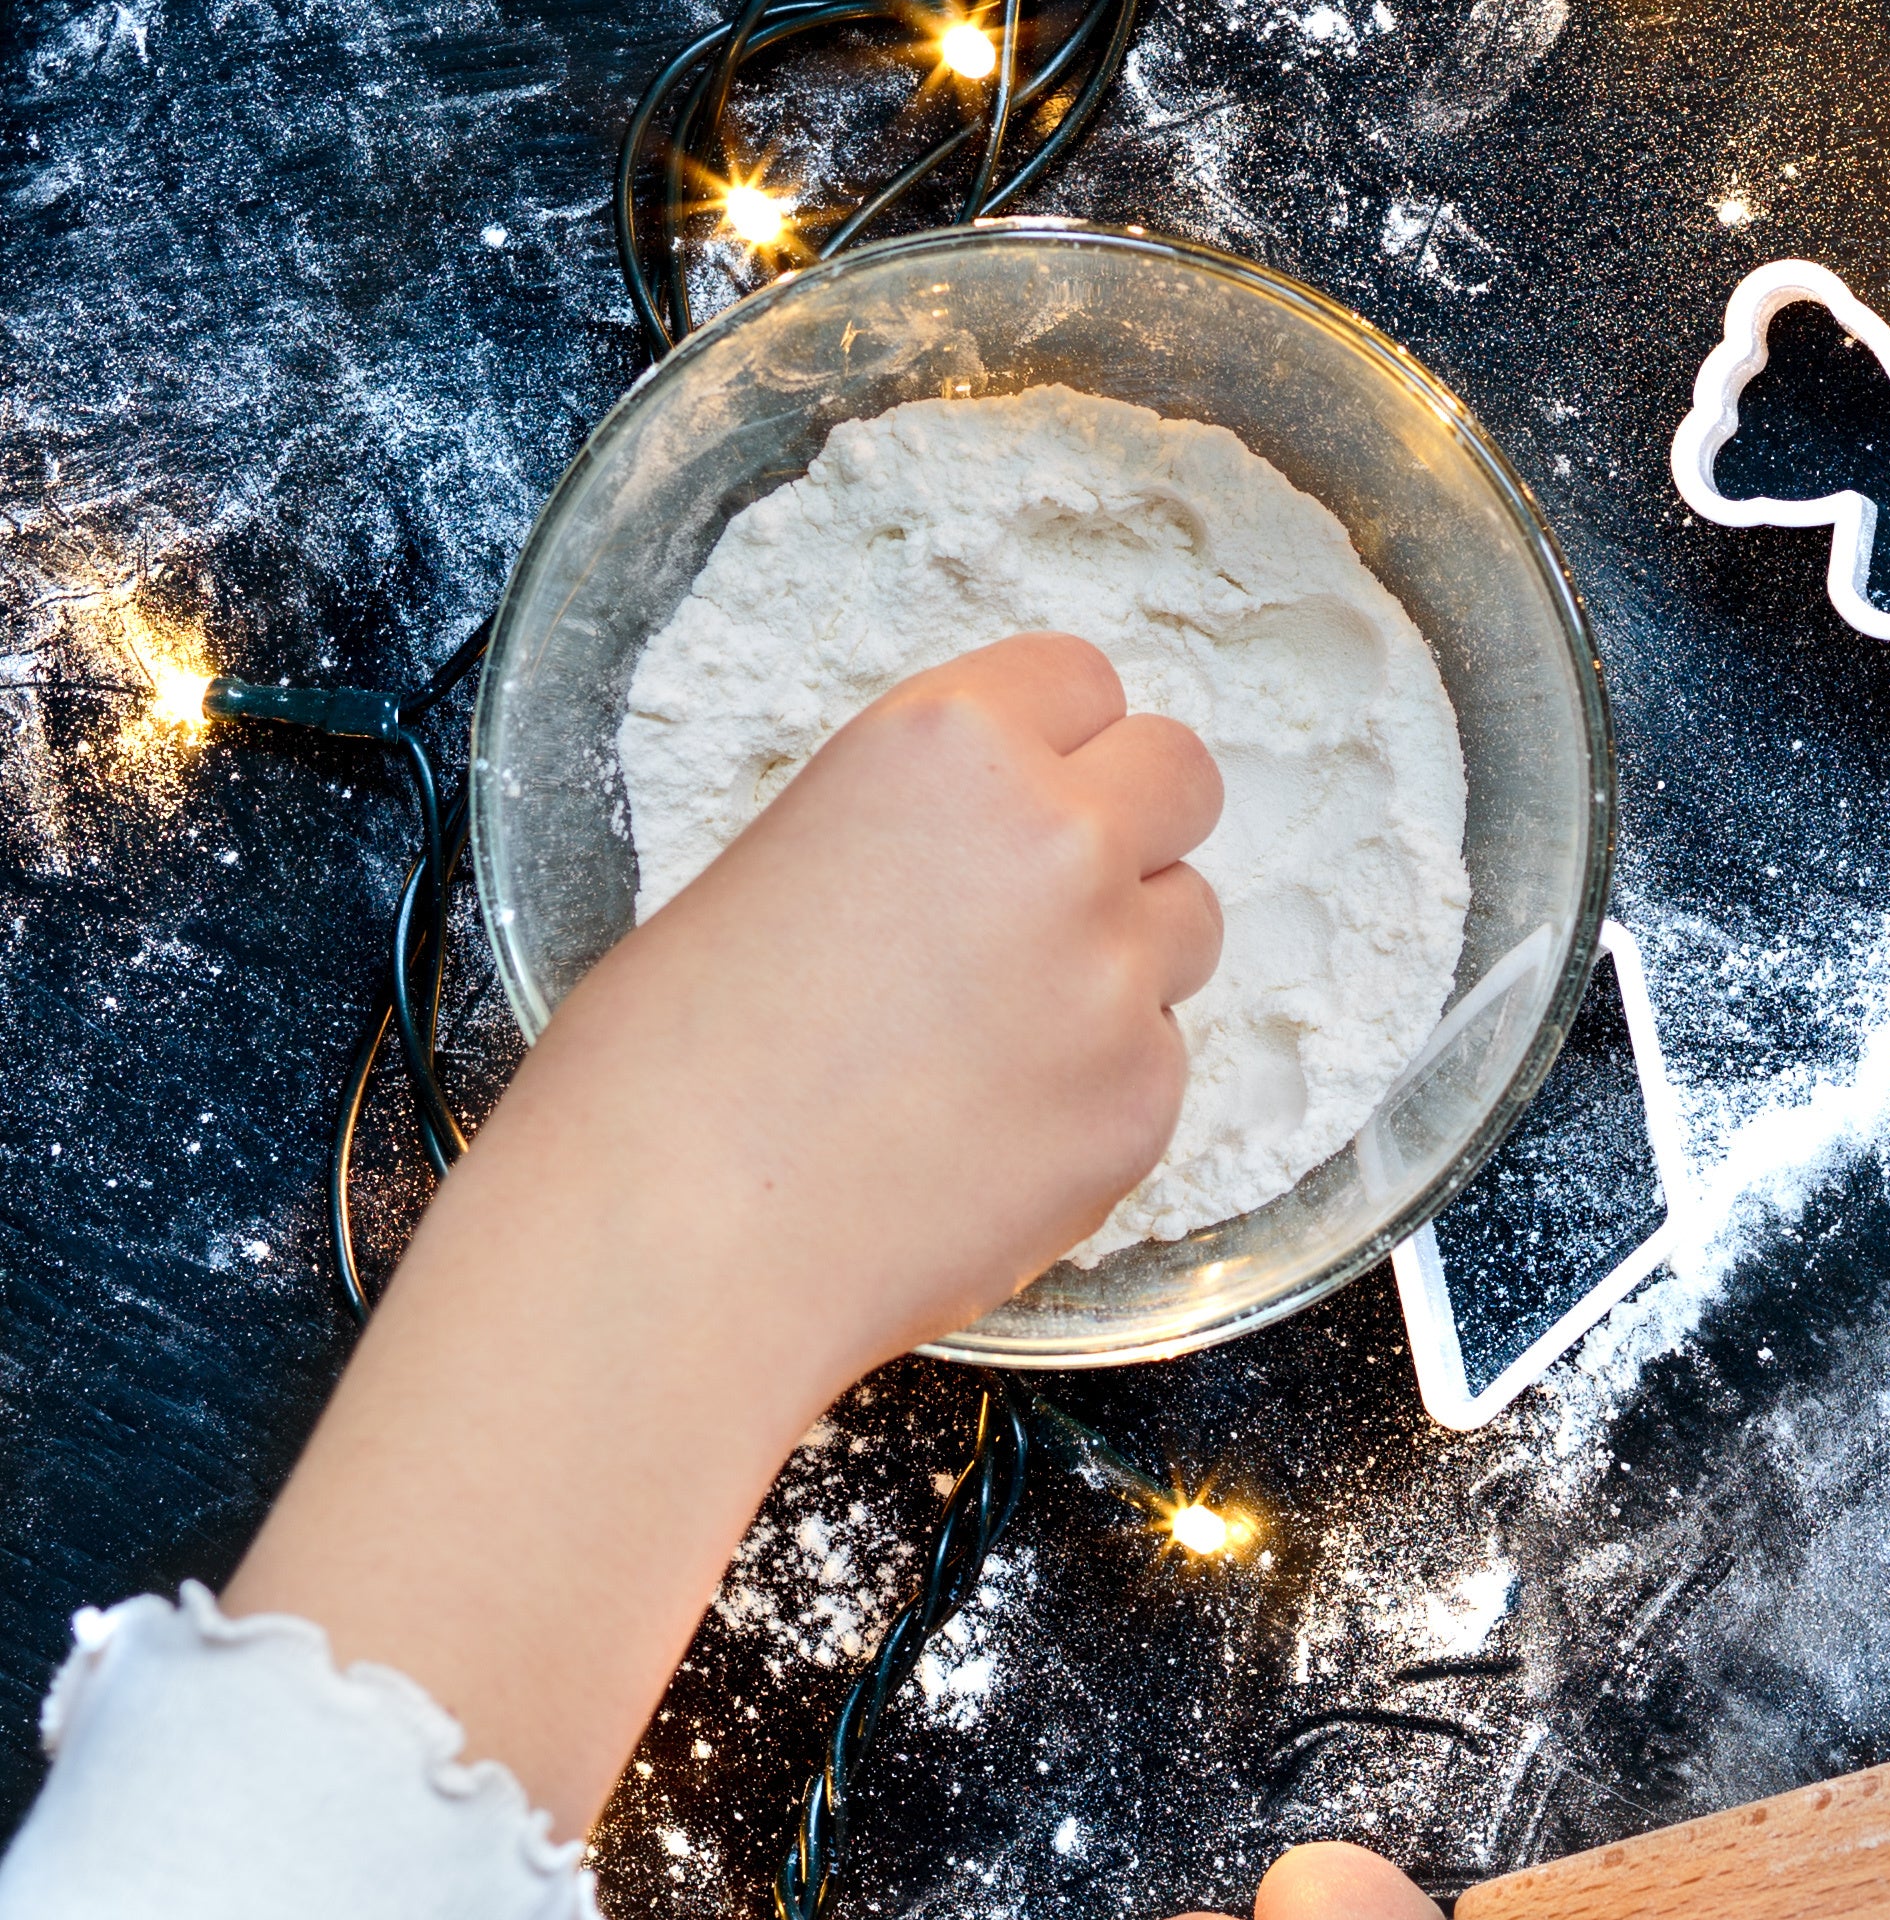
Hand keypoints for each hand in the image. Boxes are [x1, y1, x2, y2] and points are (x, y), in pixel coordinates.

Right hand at [222, 637, 1220, 1833]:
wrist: (680, 1240)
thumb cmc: (669, 1061)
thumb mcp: (779, 865)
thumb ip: (920, 833)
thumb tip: (985, 851)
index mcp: (947, 747)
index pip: (1083, 678)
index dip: (1057, 738)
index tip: (1034, 783)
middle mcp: (1060, 842)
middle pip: (1183, 777)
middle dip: (1133, 823)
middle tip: (1054, 894)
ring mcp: (1120, 977)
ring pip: (1191, 925)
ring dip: (1126, 957)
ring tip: (994, 1029)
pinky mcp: (1146, 1104)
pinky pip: (1162, 1060)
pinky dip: (1099, 1085)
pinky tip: (986, 1129)